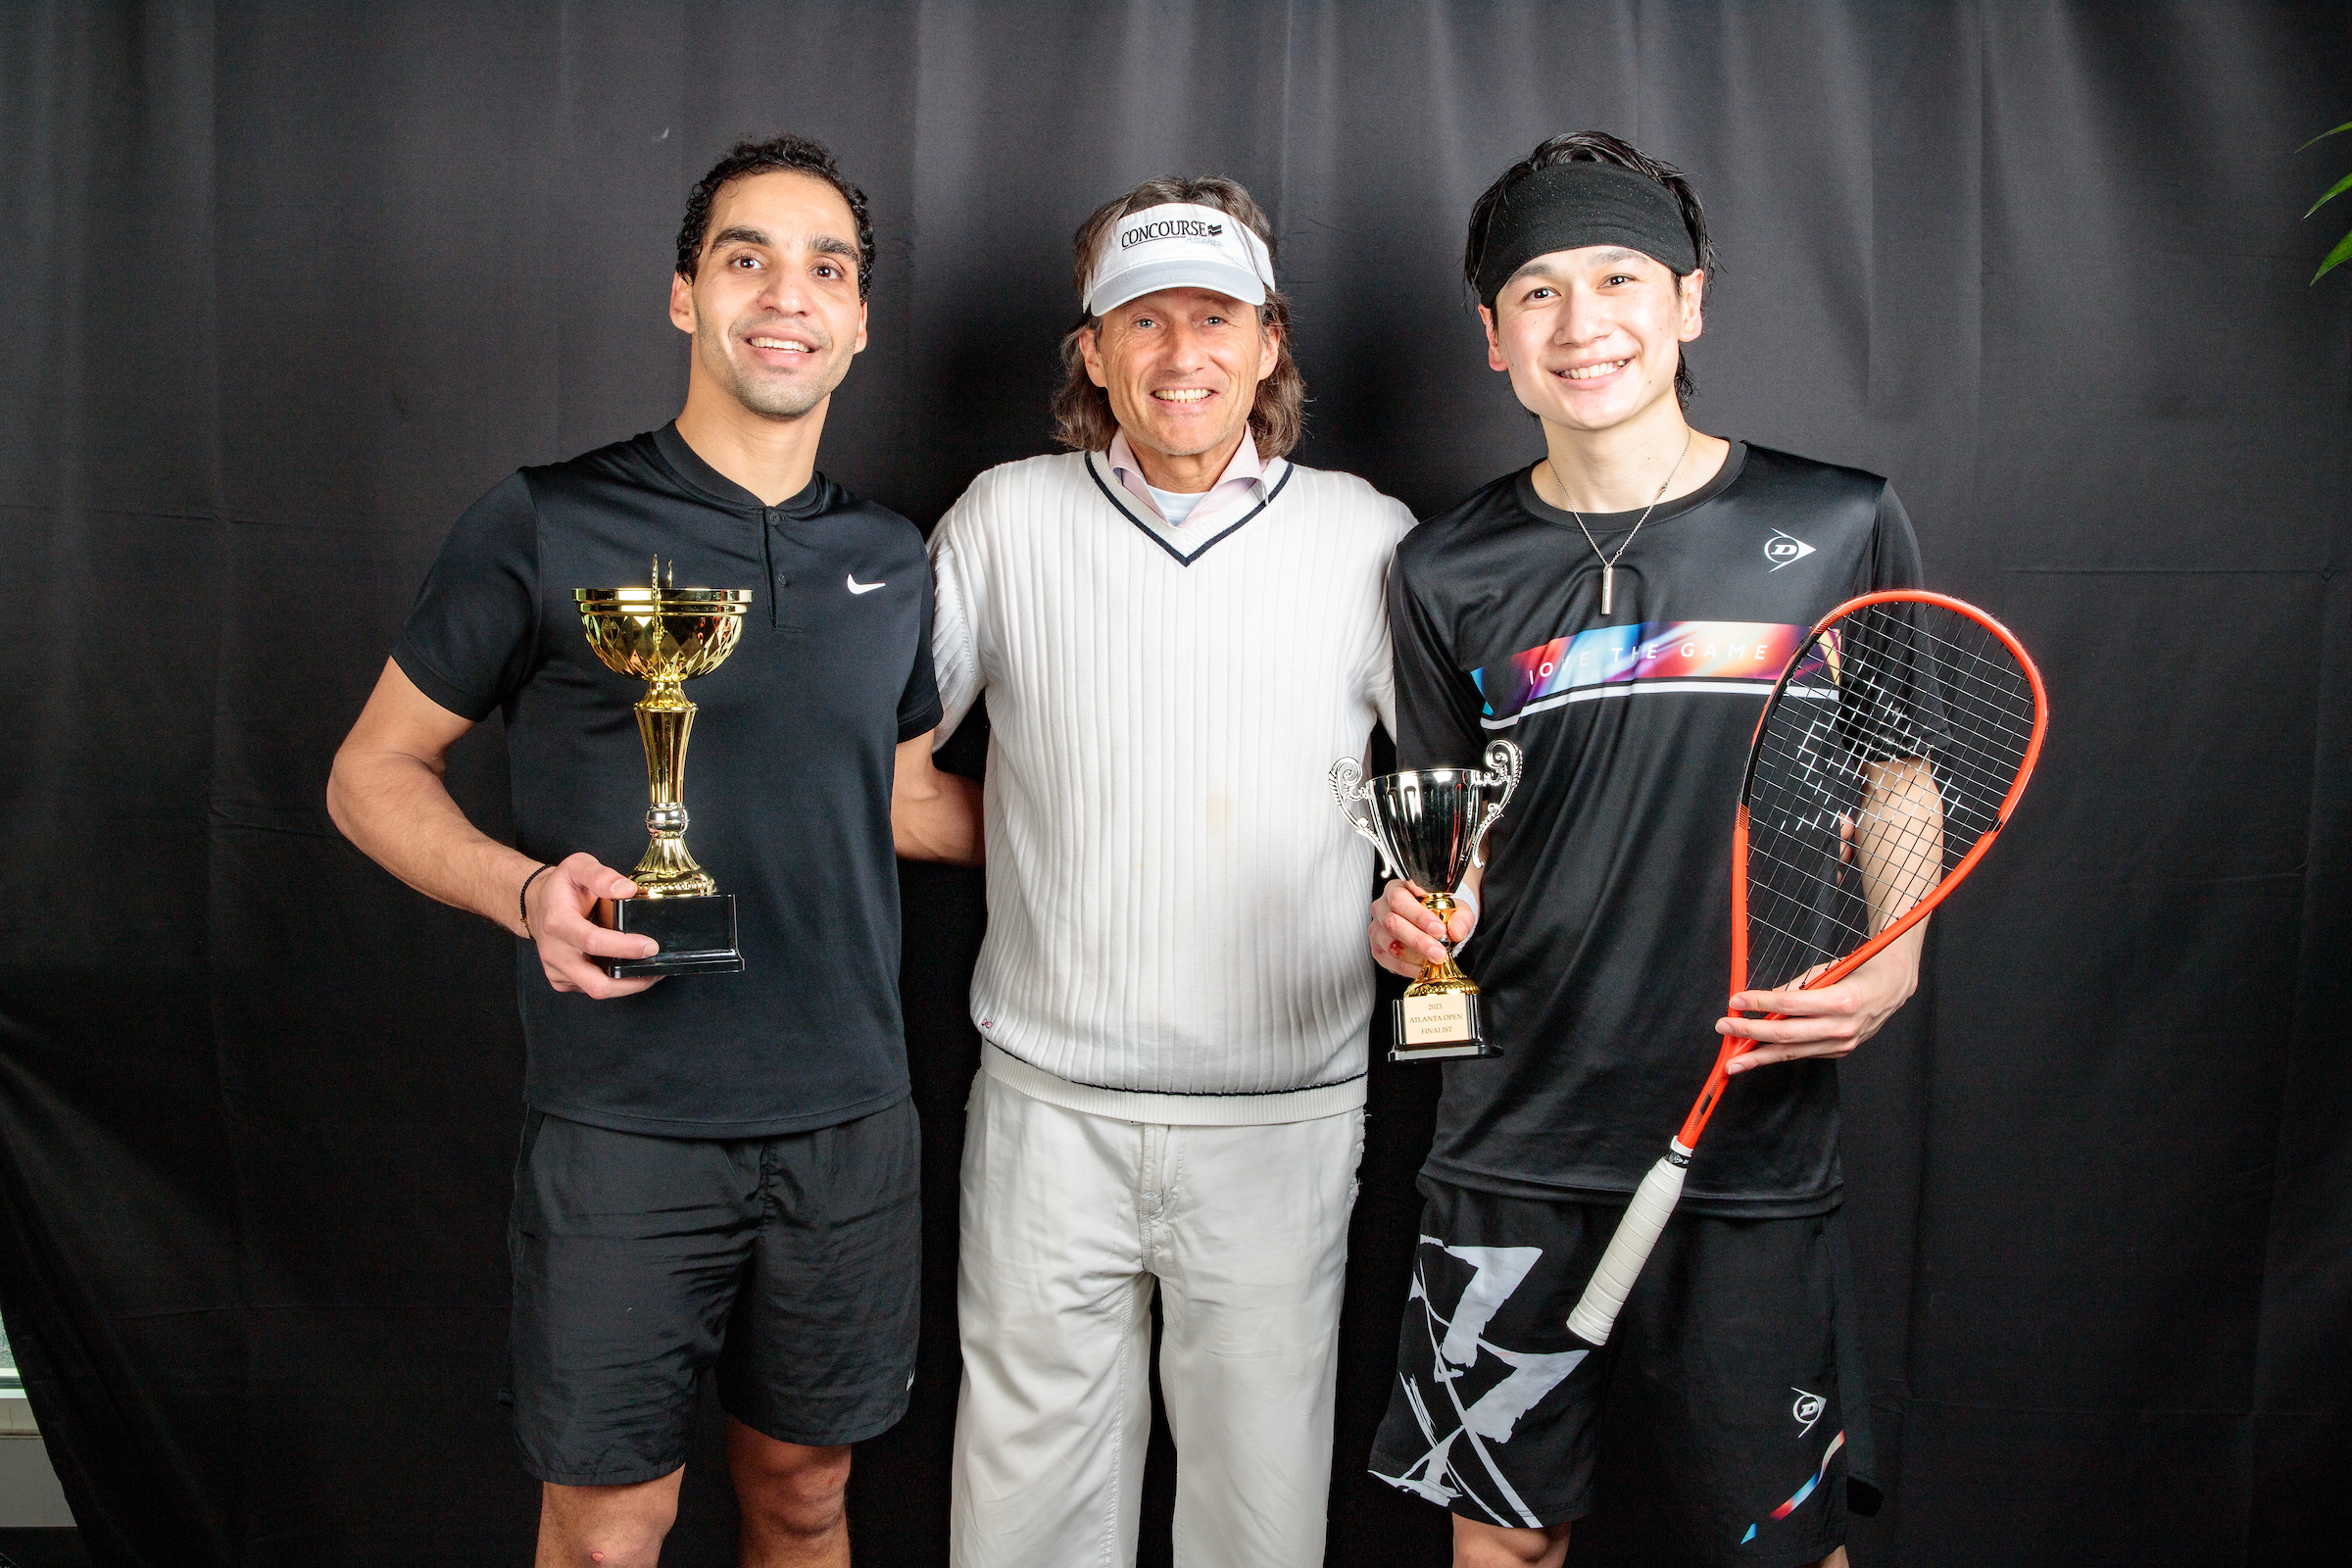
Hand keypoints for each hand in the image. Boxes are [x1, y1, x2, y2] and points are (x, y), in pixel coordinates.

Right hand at [525, 852, 662, 998]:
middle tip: (656, 967)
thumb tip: (627, 890)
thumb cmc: (560, 887)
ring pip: (596, 990)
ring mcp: (557, 969)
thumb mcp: (577, 867)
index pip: (592, 941)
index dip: (624, 947)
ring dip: (627, 985)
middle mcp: (555, 951)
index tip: (650, 946)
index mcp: (558, 922)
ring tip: (651, 970)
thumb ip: (601, 875)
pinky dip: (614, 984)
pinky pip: (591, 989)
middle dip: (631, 981)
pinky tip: (628, 970)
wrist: (538, 904)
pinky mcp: (561, 980)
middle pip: (596, 982)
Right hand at [1368, 879, 1475, 979]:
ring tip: (1435, 960)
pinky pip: (1389, 961)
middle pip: (1392, 922)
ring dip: (1415, 956)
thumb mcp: (1455, 908)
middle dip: (1418, 940)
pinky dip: (1409, 967)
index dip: (1419, 915)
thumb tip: (1456, 931)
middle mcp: (1382, 907)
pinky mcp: (1377, 948)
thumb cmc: (1439, 911)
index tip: (1439, 929)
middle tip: (1439, 951)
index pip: (1400, 899)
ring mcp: (1377, 928)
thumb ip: (1460, 916)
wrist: (1431, 923)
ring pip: (1390, 943)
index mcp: (1397, 889)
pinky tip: (1424, 967)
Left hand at [1719, 925, 1924, 1073]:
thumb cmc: (1858, 971)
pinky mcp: (1841, 1051)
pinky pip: (1805, 1053)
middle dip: (1750, 1033)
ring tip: (1733, 1062)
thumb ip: (1795, 989)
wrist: (1893, 986)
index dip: (1759, 1004)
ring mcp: (1843, 1043)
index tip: (1735, 1000)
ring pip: (1793, 1052)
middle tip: (1724, 1028)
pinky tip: (1759, 1056)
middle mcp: (1842, 1027)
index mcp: (1841, 1001)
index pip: (1790, 1006)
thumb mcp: (1826, 970)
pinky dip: (1780, 1054)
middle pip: (1786, 1034)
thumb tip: (1763, 1001)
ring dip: (1759, 1056)